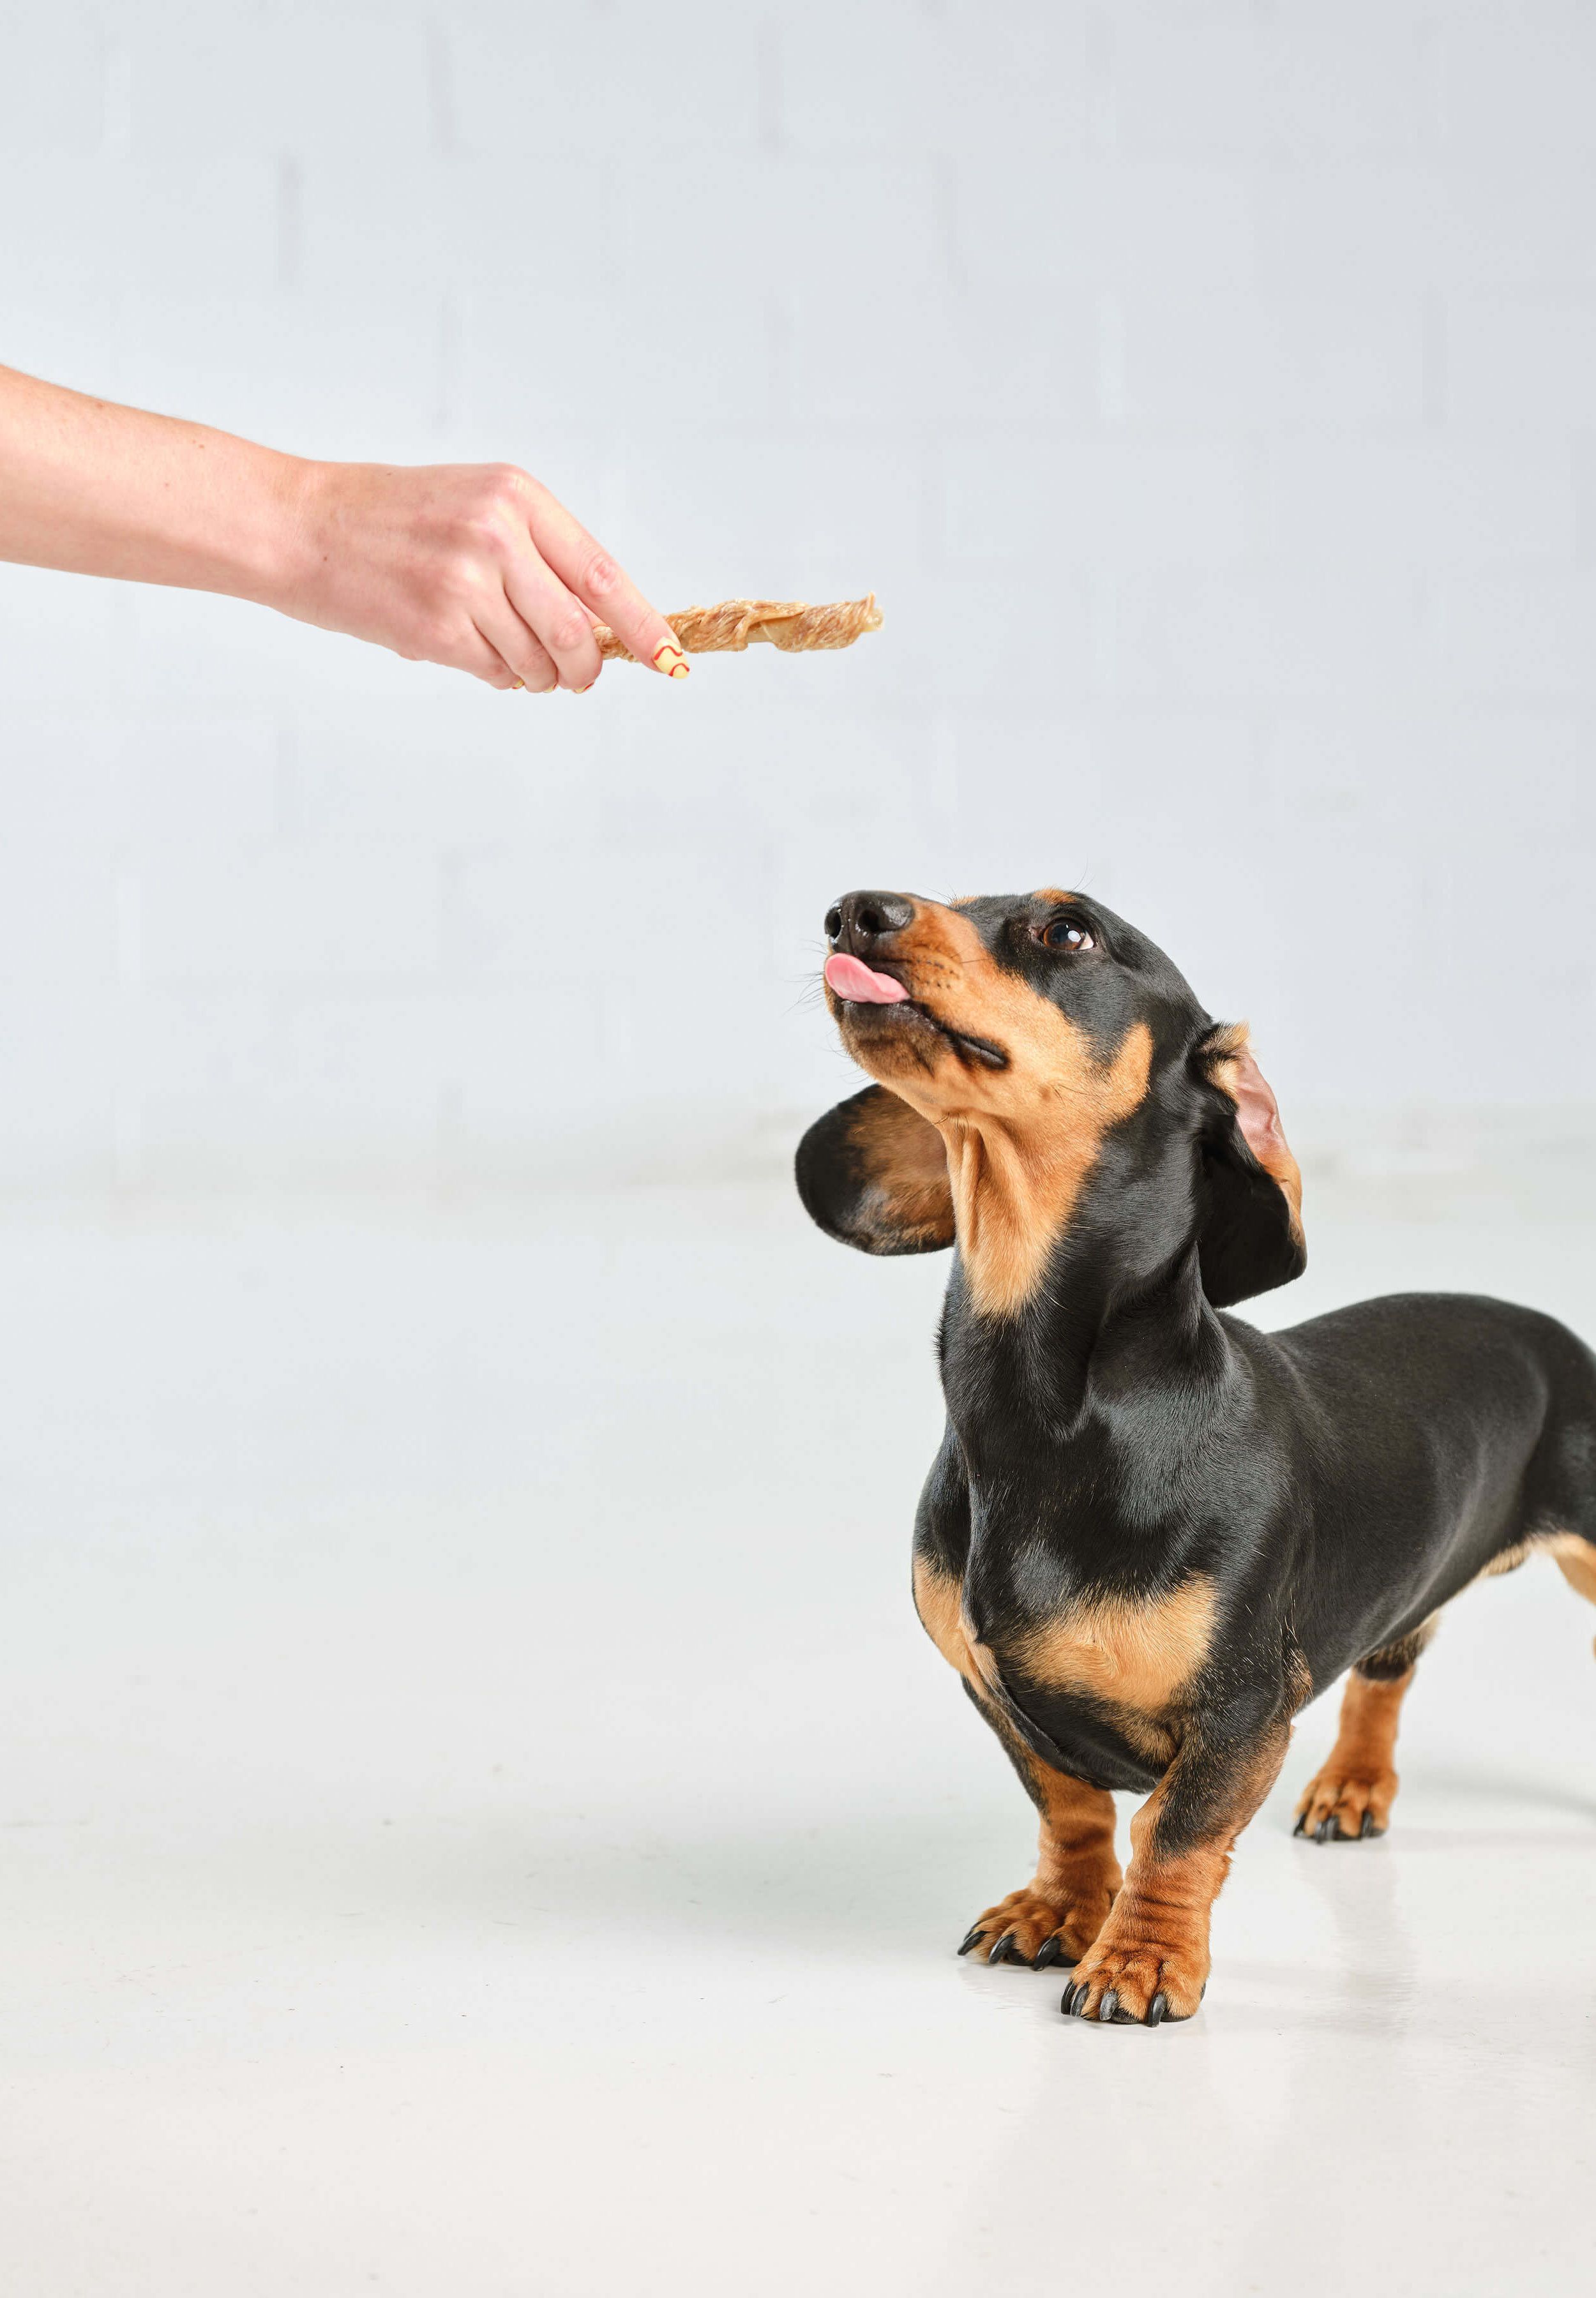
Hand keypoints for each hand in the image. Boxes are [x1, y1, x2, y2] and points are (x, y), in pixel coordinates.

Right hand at [279, 460, 685, 692]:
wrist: (300, 526)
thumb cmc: (388, 520)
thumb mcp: (474, 506)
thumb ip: (537, 555)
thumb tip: (600, 627)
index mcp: (517, 496)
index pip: (604, 575)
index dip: (645, 626)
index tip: (674, 660)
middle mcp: (498, 534)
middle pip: (580, 633)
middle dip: (586, 669)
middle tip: (574, 677)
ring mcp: (466, 582)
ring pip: (540, 661)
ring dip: (533, 674)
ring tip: (494, 646)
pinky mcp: (435, 627)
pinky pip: (495, 674)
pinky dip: (492, 674)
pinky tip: (461, 647)